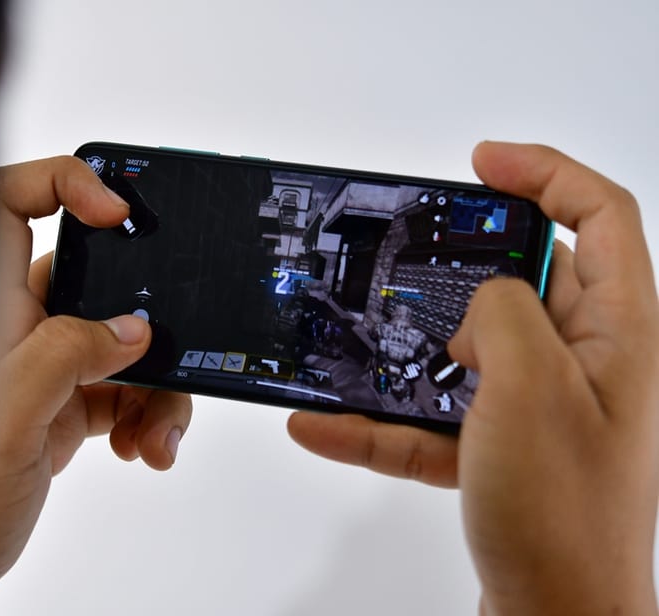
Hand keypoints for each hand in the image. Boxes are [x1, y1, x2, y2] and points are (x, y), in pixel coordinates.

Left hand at [0, 156, 191, 613]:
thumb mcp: (9, 413)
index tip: (115, 211)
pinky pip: (126, 388)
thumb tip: (134, 330)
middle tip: (167, 344)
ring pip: (121, 340)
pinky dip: (148, 414)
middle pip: (96, 279)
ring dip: (155, 385)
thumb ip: (71, 353)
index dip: (62, 183)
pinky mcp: (68, 405)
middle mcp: (14, 324)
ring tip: (157, 436)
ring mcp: (45, 365)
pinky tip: (145, 449)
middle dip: (142, 315)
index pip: (10, 201)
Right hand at [287, 143, 658, 613]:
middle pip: (524, 278)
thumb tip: (477, 303)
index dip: (543, 174)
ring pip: (468, 349)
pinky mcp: (501, 450)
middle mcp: (585, 364)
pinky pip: (434, 416)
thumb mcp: (530, 388)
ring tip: (358, 340)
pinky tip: (324, 425)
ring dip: (408, 347)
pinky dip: (382, 420)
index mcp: (618, 334)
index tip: (480, 164)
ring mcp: (541, 409)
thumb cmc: (564, 519)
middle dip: (459, 265)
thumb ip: (500, 312)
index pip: (601, 215)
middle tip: (408, 251)